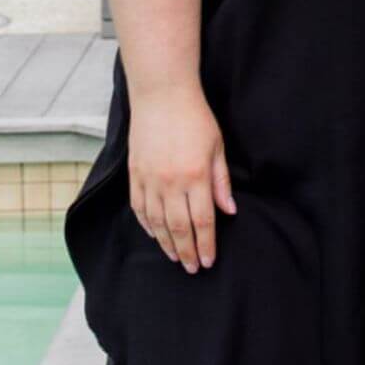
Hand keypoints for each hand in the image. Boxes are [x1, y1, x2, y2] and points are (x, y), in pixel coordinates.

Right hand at [127, 81, 237, 272]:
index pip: (203, 221)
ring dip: (166, 243)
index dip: (206, 244)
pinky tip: (154, 234)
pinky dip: (146, 225)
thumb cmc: (195, 118)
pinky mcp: (135, 174)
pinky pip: (139, 208)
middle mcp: (171, 182)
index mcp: (196, 176)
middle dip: (187, 252)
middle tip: (192, 268)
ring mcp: (150, 179)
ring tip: (175, 257)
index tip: (208, 260)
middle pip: (179, 228)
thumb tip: (229, 211)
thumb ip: (221, 181)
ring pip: (157, 223)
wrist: (162, 95)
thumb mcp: (217, 147)